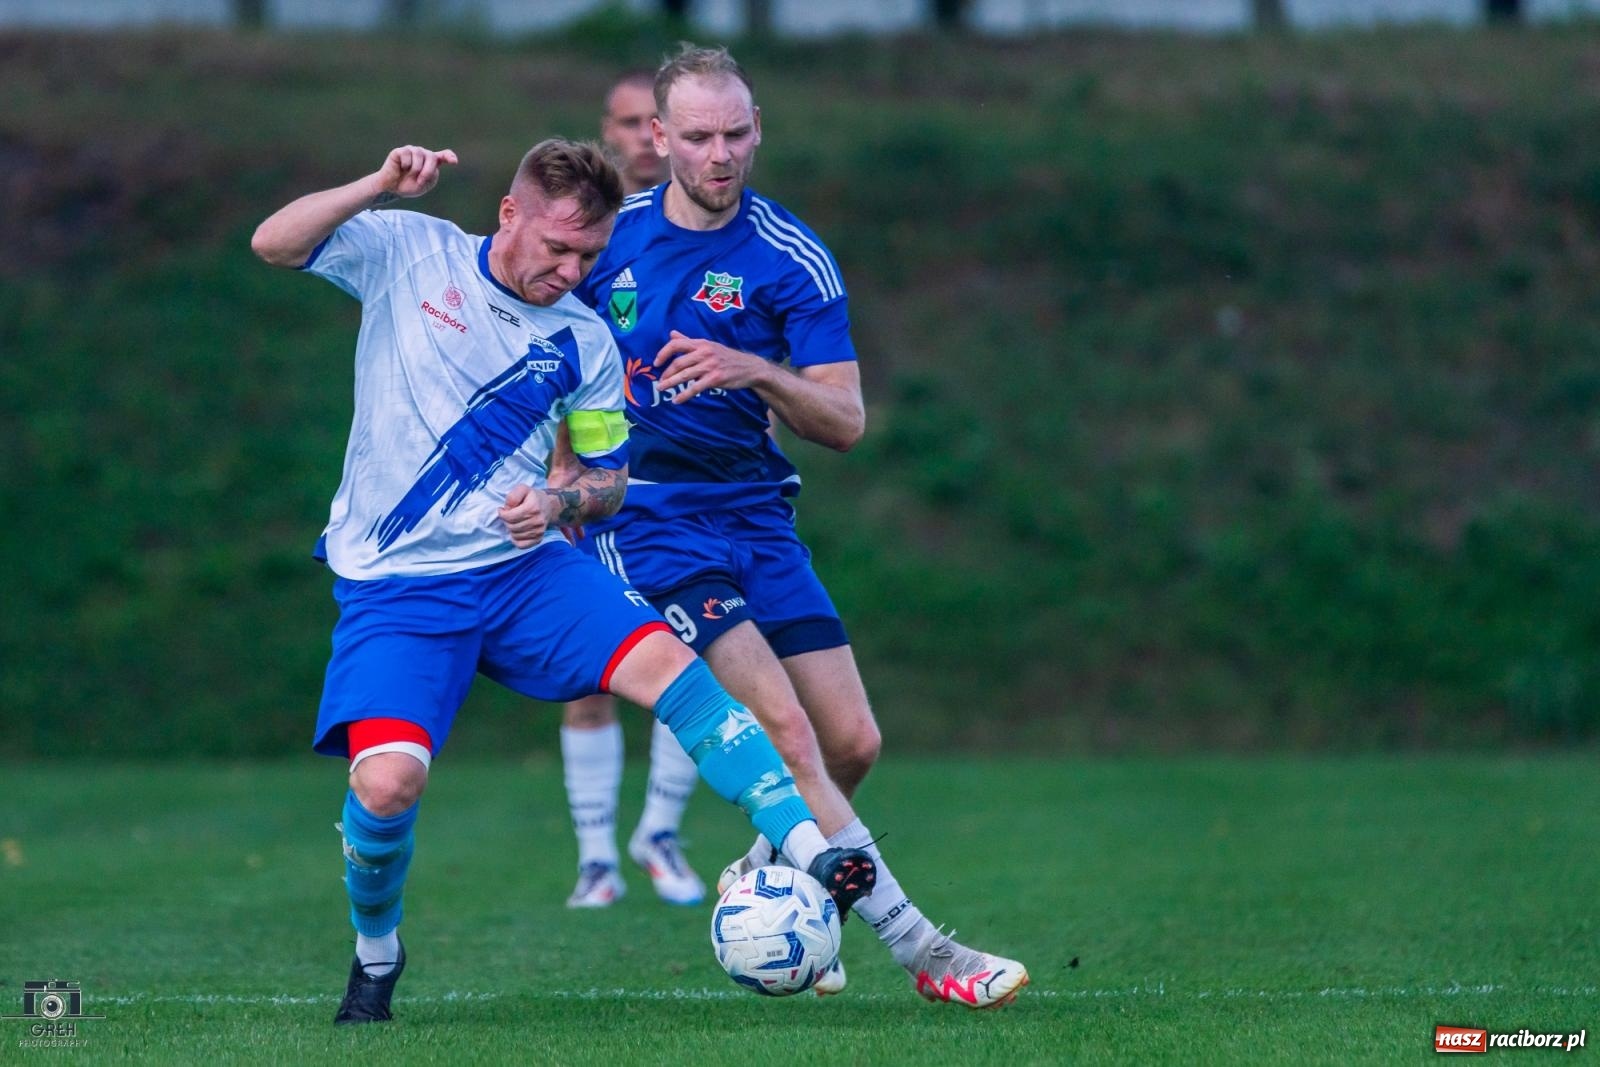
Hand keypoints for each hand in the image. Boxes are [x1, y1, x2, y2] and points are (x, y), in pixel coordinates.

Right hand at [375, 145, 458, 200]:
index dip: (449, 156)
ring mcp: (411, 151)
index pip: (444, 155)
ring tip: (409, 174)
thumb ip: (432, 175)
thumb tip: (429, 164)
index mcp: (431, 162)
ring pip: (419, 154)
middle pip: (432, 156)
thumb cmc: (409, 186)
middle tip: (420, 181)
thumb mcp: (425, 184)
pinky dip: (405, 164)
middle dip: (427, 171)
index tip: (454, 162)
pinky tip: (401, 167)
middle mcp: (422, 154)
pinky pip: (407, 154)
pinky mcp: (400, 151)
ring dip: (415, 169)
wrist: (392, 188)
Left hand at [498, 484, 557, 548]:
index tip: (503, 510)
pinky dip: (516, 540)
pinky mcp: (539, 539)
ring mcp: (539, 531)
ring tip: (515, 522)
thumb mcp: (522, 489)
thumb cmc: (533, 497)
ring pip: (515, 536)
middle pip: (511, 526)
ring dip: (511, 529)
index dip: (502, 514)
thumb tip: (507, 509)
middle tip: (509, 516)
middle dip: (506, 521)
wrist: (549, 506)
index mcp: (533, 508)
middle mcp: (538, 521)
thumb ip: (512, 496)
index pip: (509, 517)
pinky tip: (517, 532)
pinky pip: (521, 545)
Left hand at [653, 330, 769, 401]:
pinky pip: (695, 388)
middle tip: (659, 382)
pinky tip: (676, 400)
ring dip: (670, 383)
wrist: (749, 367)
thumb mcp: (709, 345)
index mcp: (701, 343)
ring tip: (662, 389)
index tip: (656, 363)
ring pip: (684, 375)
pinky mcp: (715, 379)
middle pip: (678, 362)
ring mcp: (710, 366)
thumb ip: (689, 341)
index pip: (677, 344)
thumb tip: (671, 333)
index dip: (663, 353)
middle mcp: (704, 352)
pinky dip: (684, 395)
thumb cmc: (727, 357)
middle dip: (666, 373)